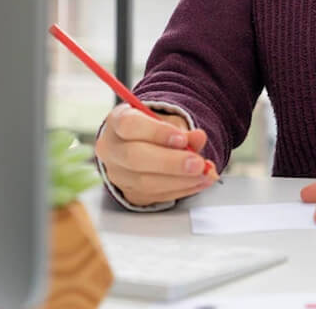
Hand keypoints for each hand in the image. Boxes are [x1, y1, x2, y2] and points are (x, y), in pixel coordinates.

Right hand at [95, 104, 216, 207]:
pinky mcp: (129, 193)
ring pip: (144, 182)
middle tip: (197, 163)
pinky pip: (155, 195)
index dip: (157, 132)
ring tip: (204, 174)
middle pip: (134, 158)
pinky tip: (198, 182)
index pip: (130, 125)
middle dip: (171, 163)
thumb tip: (198, 138)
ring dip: (180, 180)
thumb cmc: (154, 129)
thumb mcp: (169, 121)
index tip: (182, 139)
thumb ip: (183, 129)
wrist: (143, 143)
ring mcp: (117, 174)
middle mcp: (111, 149)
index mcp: (117, 121)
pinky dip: (181, 190)